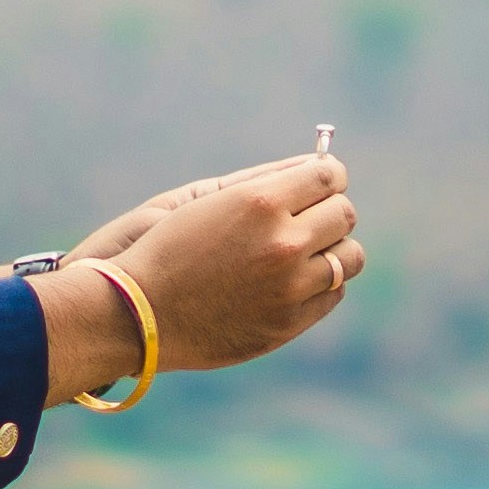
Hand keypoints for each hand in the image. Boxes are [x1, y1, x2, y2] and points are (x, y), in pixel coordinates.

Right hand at [72, 149, 361, 383]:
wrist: (139, 314)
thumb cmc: (169, 249)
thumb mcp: (209, 201)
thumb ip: (266, 181)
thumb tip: (317, 166)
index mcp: (262, 204)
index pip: (328, 176)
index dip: (329, 177)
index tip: (323, 182)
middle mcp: (283, 244)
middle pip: (344, 214)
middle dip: (330, 211)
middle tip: (312, 217)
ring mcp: (289, 287)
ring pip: (349, 257)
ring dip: (334, 248)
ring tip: (309, 250)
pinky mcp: (289, 322)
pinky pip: (333, 293)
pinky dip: (323, 283)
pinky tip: (297, 280)